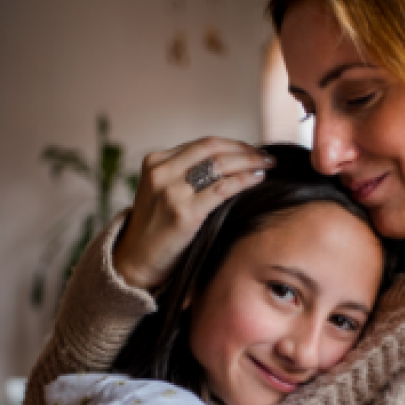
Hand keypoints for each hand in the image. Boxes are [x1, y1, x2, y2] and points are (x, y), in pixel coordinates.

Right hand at [115, 137, 273, 290]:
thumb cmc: (157, 229)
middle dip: (244, 149)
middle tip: (266, 155)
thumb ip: (185, 174)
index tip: (251, 149)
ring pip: (219, 165)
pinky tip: (258, 178)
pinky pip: (222, 189)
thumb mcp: (162, 191)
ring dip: (249, 161)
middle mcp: (161, 172)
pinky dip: (244, 180)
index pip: (202, 144)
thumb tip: (230, 162)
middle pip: (212, 149)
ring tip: (267, 165)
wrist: (136, 261)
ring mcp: (170, 191)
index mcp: (155, 162)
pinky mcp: (183, 212)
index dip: (232, 144)